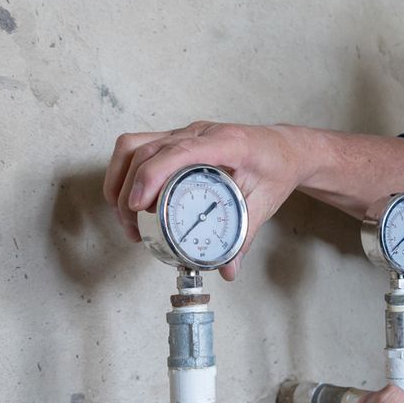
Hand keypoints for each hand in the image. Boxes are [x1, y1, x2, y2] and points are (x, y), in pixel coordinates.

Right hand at [101, 122, 309, 280]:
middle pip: (146, 150)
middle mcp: (199, 133)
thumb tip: (227, 269)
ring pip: (134, 144)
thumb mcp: (264, 203)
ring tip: (126, 217)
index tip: (137, 206)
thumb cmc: (276, 168)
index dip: (151, 176)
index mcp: (225, 143)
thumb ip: (244, 237)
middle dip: (128, 189)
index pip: (178, 152)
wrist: (283, 148)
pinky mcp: (177, 139)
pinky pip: (138, 146)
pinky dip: (125, 172)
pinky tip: (130, 200)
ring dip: (119, 179)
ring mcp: (185, 133)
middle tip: (132, 228)